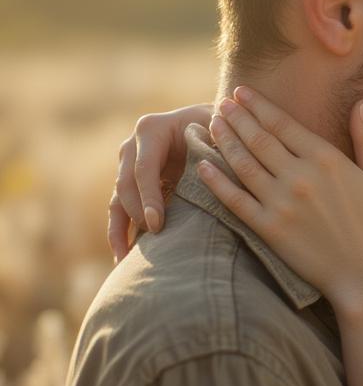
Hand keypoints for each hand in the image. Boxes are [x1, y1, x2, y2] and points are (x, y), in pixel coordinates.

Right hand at [108, 103, 214, 261]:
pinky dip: (120, 232)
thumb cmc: (222, 128)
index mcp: (152, 129)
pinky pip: (120, 210)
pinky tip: (124, 258)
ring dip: (119, 230)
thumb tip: (215, 171)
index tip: (157, 224)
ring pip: (118, 200)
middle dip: (137, 214)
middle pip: (126, 185)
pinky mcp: (132, 184)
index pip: (144, 168)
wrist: (214, 125)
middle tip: (153, 241)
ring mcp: (129, 166)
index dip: (149, 197)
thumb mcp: (220, 132)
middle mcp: (133, 146)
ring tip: (124, 260)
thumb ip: (215, 147)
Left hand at [198, 86, 362, 308]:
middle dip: (237, 117)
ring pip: (243, 163)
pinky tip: (203, 165)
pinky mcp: (269, 229)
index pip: (283, 124)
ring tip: (212, 124)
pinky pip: (235, 200)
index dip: (259, 105)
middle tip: (222, 102)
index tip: (242, 92)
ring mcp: (281, 203)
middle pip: (258, 138)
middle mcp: (300, 176)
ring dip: (224, 141)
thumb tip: (362, 103)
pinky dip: (216, 181)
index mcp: (326, 160)